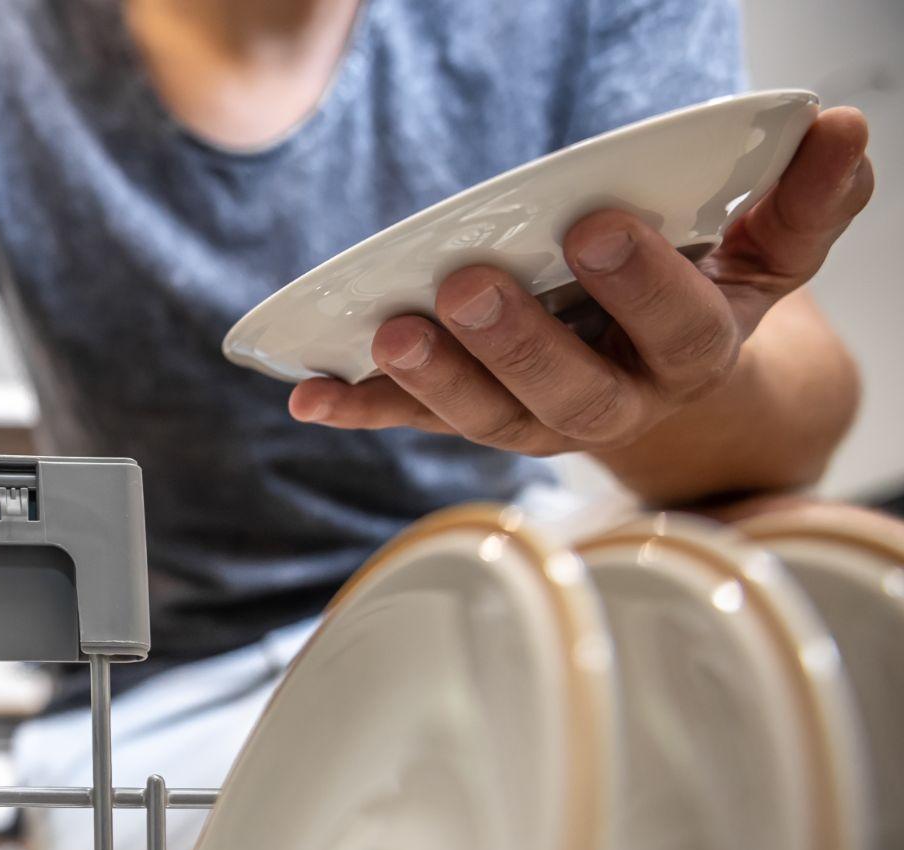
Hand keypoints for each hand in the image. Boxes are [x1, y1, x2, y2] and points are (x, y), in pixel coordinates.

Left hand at [289, 107, 873, 458]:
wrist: (671, 385)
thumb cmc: (709, 294)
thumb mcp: (771, 252)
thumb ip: (805, 201)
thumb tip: (839, 129)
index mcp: (691, 353)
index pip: (678, 328)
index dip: (641, 285)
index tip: (597, 224)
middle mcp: (615, 402)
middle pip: (571, 395)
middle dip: (520, 343)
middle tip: (473, 285)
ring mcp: (537, 419)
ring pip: (488, 419)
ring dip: (433, 380)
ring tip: (389, 331)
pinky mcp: (472, 418)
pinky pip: (413, 422)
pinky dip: (362, 408)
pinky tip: (309, 394)